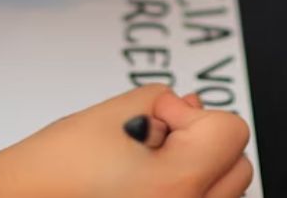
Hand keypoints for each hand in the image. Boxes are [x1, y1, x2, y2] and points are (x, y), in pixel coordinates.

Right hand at [0, 85, 252, 197]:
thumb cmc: (48, 174)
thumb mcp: (108, 115)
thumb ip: (161, 99)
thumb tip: (191, 107)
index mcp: (176, 185)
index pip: (232, 131)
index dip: (191, 116)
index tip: (157, 121)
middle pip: (238, 166)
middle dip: (202, 144)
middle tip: (153, 143)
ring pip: (226, 193)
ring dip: (201, 173)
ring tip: (148, 171)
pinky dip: (189, 193)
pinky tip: (147, 187)